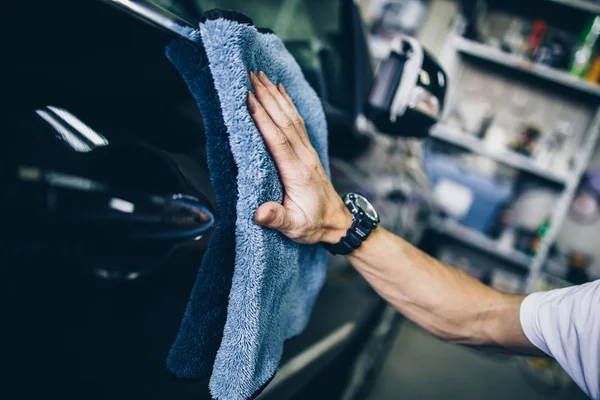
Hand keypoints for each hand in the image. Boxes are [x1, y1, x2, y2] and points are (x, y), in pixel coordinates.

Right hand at [247, 71, 351, 243]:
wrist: (338, 222)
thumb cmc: (314, 224)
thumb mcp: (295, 227)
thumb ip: (277, 218)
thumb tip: (260, 213)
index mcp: (297, 173)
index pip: (278, 140)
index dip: (263, 119)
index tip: (249, 99)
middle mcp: (304, 157)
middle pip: (284, 121)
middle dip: (267, 97)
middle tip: (250, 76)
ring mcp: (307, 152)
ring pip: (291, 117)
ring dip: (275, 95)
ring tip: (261, 76)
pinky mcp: (308, 151)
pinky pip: (297, 121)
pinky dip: (288, 103)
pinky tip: (280, 90)